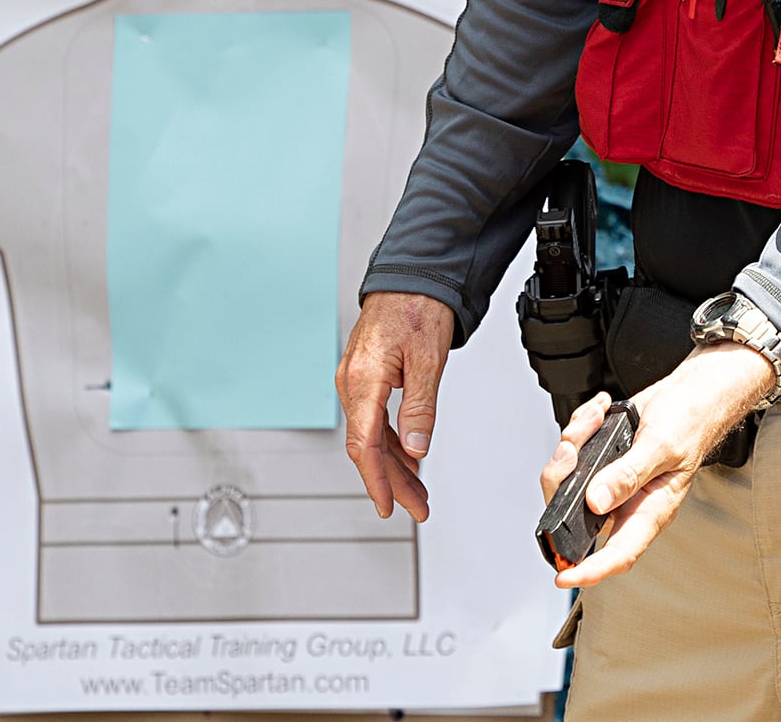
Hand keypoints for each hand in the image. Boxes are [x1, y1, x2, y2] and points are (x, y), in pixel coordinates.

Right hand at [338, 291, 454, 521]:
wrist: (411, 274)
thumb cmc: (417, 306)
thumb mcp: (427, 358)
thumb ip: (420, 406)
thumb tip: (417, 448)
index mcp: (364, 380)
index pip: (364, 445)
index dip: (377, 481)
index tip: (389, 506)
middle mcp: (352, 383)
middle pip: (368, 447)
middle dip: (393, 482)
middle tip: (417, 507)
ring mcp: (357, 380)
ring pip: (372, 435)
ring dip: (394, 465)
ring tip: (417, 491)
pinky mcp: (366, 376)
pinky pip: (374, 419)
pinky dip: (393, 442)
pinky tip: (409, 457)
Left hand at [537, 342, 777, 588]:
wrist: (692, 394)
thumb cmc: (690, 422)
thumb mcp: (662, 446)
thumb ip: (628, 475)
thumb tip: (595, 502)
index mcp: (650, 510)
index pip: (618, 553)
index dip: (589, 571)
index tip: (564, 577)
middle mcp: (628, 501)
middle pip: (577, 511)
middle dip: (562, 478)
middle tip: (571, 449)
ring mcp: (613, 481)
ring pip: (570, 479)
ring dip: (573, 444)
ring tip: (592, 419)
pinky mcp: (603, 460)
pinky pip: (575, 452)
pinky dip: (580, 428)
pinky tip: (598, 412)